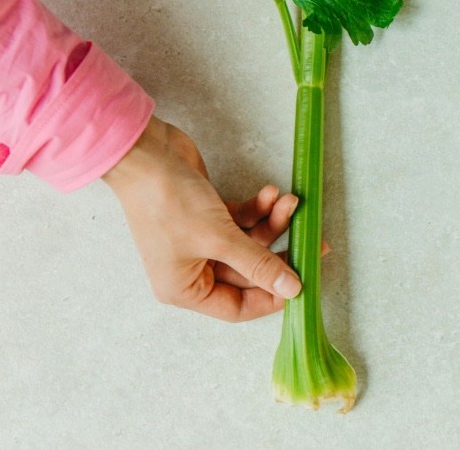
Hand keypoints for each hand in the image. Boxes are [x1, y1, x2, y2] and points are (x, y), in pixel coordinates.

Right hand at [103, 116, 303, 321]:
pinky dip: (259, 209)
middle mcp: (192, 269)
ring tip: (289, 203)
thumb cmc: (168, 201)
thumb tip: (292, 289)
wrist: (145, 153)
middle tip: (314, 241)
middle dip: (279, 252)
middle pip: (249, 273)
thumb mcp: (219, 238)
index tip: (302, 282)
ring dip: (273, 223)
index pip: (238, 307)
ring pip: (250, 243)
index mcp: (185, 289)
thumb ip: (258, 265)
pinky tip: (271, 193)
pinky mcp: (209, 216)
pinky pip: (243, 221)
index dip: (272, 297)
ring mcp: (201, 241)